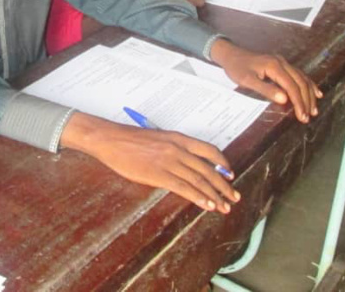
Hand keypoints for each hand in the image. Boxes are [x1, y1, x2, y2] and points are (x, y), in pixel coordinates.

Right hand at [60, 113, 238, 211]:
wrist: (111, 140)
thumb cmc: (130, 139)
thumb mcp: (158, 138)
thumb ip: (174, 148)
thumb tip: (187, 163)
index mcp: (179, 138)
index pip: (209, 150)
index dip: (222, 163)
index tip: (230, 174)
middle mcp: (178, 149)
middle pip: (208, 169)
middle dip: (223, 185)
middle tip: (233, 197)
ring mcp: (169, 162)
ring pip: (199, 180)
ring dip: (215, 195)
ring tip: (224, 206)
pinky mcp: (159, 175)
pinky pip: (184, 188)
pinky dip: (199, 197)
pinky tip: (207, 205)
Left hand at [210, 39, 321, 122]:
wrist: (230, 54)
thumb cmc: (237, 68)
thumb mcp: (247, 81)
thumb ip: (266, 90)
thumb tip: (284, 100)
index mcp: (274, 66)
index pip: (291, 87)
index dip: (299, 102)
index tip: (302, 117)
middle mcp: (282, 62)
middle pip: (300, 82)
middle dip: (306, 100)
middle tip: (309, 117)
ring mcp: (283, 62)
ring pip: (302, 78)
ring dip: (309, 94)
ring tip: (314, 109)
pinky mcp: (281, 64)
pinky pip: (299, 74)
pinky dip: (308, 84)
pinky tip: (316, 92)